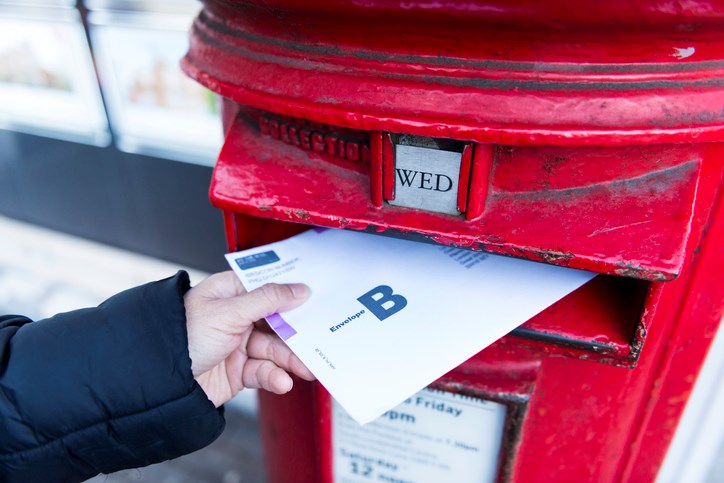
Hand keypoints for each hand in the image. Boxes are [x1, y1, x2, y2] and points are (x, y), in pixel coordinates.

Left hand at [183, 271, 313, 406]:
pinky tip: (282, 381)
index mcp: (230, 293)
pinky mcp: (237, 371)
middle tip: (318, 342)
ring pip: (274, 350)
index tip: (317, 300)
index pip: (269, 288)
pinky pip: (263, 371)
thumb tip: (300, 289)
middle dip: (297, 335)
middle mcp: (235, 316)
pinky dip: (275, 377)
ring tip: (305, 369)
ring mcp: (236, 344)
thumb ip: (268, 300)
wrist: (158, 383)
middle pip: (277, 322)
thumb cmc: (181, 335)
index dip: (292, 295)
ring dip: (290, 360)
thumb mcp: (229, 311)